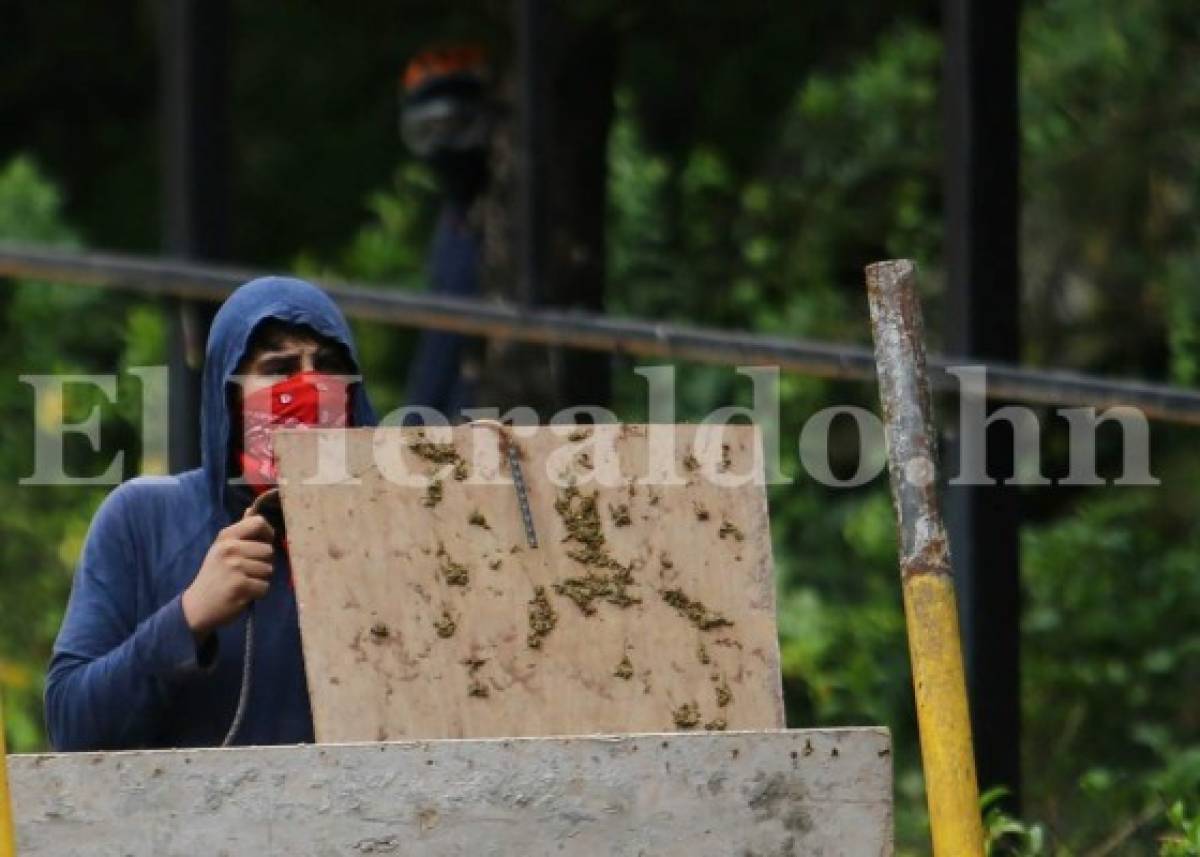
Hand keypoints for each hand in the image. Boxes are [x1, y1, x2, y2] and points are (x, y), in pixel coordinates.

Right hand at [181, 514, 275, 636]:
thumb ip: (240, 533)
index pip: (259, 522)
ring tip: (243, 582)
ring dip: (260, 579)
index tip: (263, 544)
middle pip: (269, 550)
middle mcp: (230, 549)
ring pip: (269, 570)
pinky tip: (243, 593)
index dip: (268, 533)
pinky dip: (258, 593)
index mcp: (226, 537)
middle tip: (246, 572)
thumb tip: (251, 509)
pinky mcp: (240, 585)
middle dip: (263, 563)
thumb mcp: (221, 550)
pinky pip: (265, 587)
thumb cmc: (215, 575)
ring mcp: (235, 567)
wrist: (197, 606)